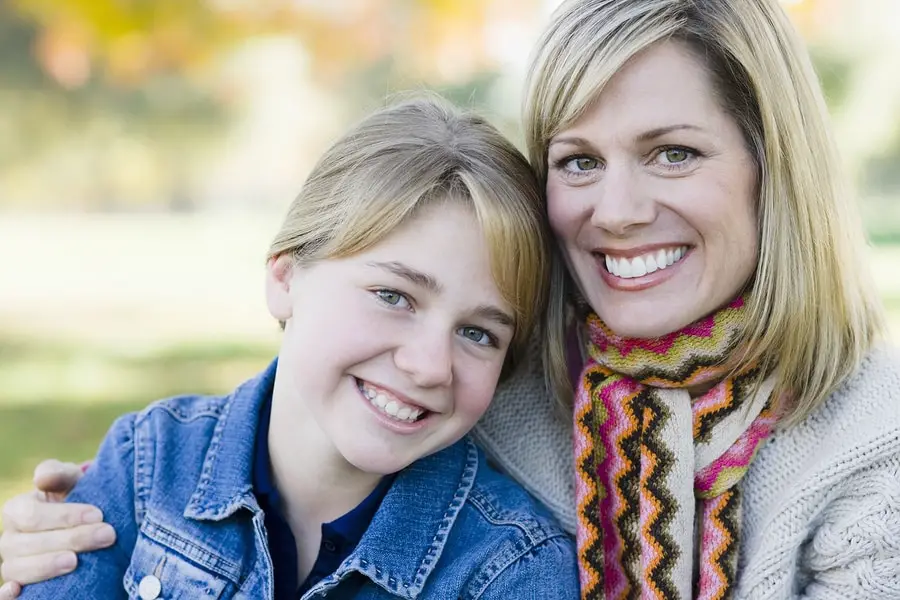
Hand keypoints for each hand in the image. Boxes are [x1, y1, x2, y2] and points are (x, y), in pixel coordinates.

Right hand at [0, 460, 114, 596]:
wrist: (85, 520)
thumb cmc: (75, 495)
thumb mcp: (71, 480)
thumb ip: (59, 474)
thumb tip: (42, 477)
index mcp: (18, 509)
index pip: (31, 515)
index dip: (64, 516)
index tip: (98, 514)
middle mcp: (10, 538)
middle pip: (27, 544)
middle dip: (70, 539)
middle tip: (106, 535)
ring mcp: (13, 562)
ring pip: (17, 569)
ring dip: (46, 567)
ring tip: (76, 562)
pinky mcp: (21, 582)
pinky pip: (4, 593)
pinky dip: (8, 595)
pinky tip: (19, 592)